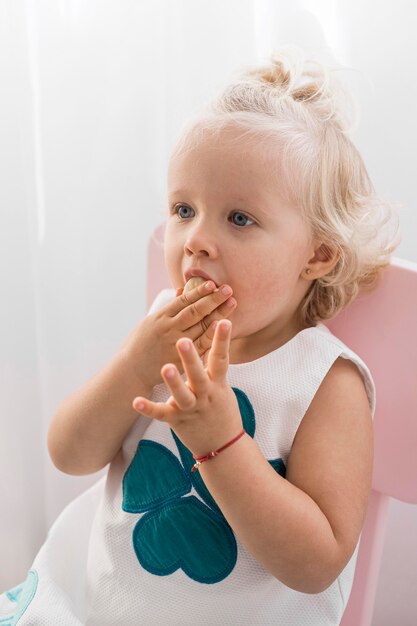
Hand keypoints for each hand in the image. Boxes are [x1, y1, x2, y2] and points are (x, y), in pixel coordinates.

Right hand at [122, 282, 236, 390]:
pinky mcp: (181, 359)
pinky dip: (210, 335)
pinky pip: (199, 346)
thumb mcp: (150, 322)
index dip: (198, 292)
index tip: (212, 284)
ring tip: (231, 303)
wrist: (131, 370)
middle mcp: (168, 328)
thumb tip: (182, 291)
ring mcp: (175, 343)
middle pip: (194, 311)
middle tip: (228, 289)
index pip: (183, 301)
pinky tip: (222, 327)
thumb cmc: (141, 344)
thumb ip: (169, 308)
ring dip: (217, 313)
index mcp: (160, 317)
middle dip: (212, 299)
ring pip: (200, 326)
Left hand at [132, 319, 242, 455]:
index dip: (222, 339)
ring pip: (182, 395)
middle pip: (199, 375)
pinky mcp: (177, 421)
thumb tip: (213, 331)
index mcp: (217, 383)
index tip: (223, 320)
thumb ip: (214, 363)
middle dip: (191, 358)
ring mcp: (191, 409)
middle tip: (184, 340)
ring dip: (174, 383)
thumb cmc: (220, 408)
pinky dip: (149, 408)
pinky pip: (161, 414)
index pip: (221, 358)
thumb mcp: (222, 385)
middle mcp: (205, 394)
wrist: (223, 444)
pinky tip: (136, 401)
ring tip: (166, 368)